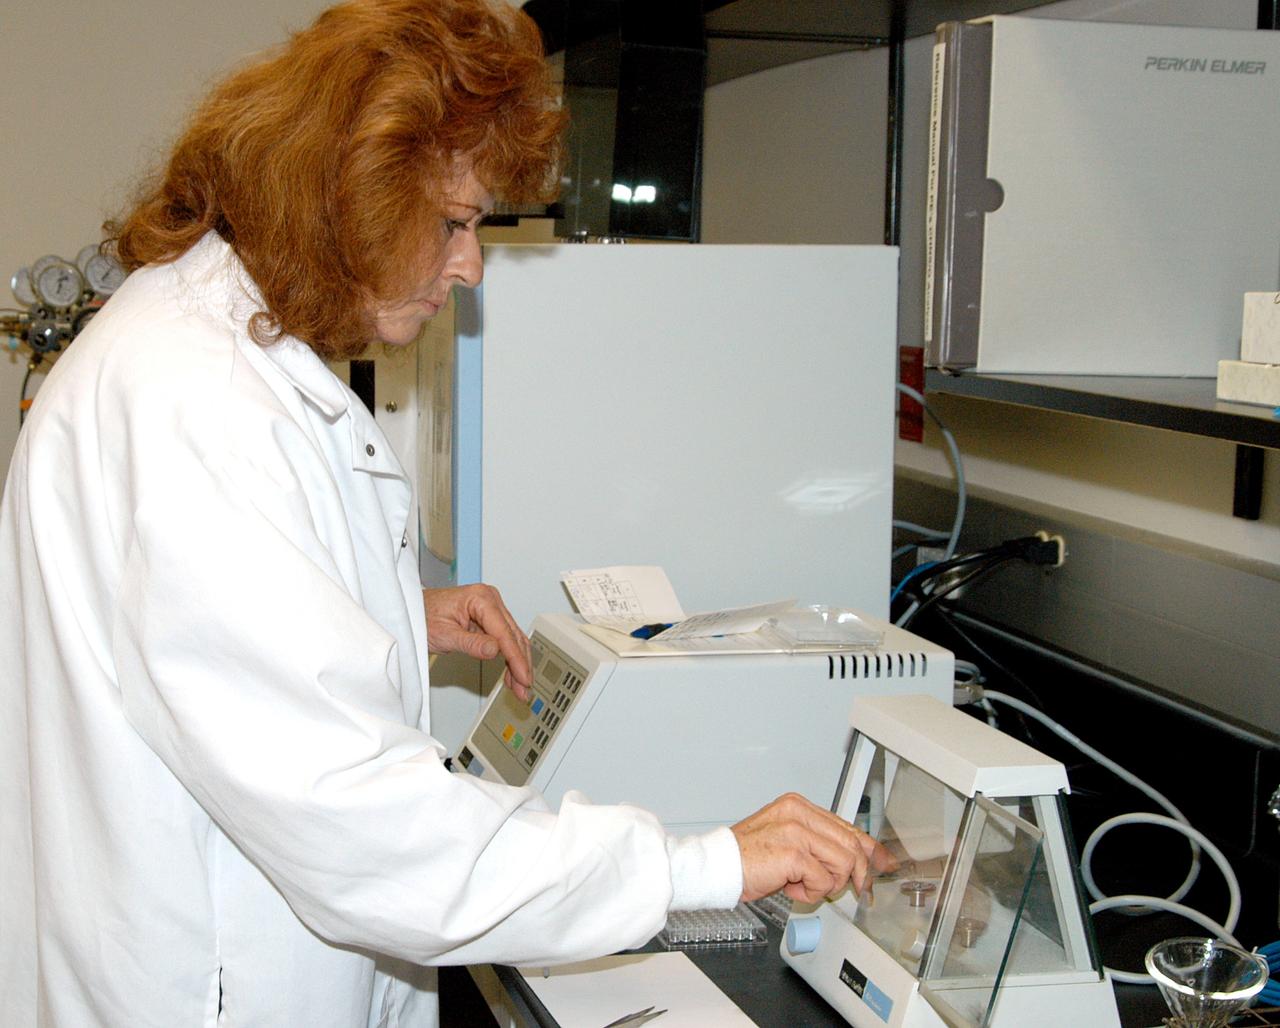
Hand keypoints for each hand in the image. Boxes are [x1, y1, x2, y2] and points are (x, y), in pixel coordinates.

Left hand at [422, 585, 532, 699]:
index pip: (505, 633)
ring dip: (518, 663)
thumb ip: (471, 643)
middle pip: (514, 636)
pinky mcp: (489, 618)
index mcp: (481, 598)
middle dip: (521, 665)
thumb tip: (495, 651)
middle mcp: (490, 600)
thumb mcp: (444, 634)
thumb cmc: (422, 616)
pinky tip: (512, 674)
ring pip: (513, 639)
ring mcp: (491, 608)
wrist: (411, 611)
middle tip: (524, 688)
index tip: (523, 677)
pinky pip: (505, 639)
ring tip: (520, 686)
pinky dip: (509, 657)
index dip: (516, 658)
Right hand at [731, 793, 895, 903]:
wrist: (717, 866)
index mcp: (798, 805)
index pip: (847, 826)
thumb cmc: (748, 858)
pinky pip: (823, 880)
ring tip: (803, 885)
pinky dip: (811, 892)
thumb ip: (817, 844)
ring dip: (827, 884)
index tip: (883, 861)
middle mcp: (798, 812)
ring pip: (843, 863)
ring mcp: (796, 830)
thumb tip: (854, 860)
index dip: (869, 847)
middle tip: (854, 889)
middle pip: (852, 843)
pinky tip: (791, 888)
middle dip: (857, 873)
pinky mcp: (793, 852)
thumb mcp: (787, 842)